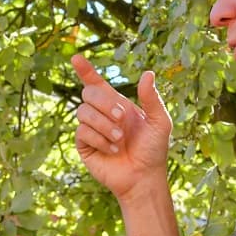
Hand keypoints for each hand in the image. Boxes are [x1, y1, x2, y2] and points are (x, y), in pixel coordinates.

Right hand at [70, 53, 172, 201]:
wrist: (144, 177)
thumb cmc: (153, 150)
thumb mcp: (159, 121)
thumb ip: (151, 98)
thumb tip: (148, 73)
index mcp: (117, 104)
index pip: (96, 83)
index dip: (85, 70)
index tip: (76, 58)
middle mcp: (101, 114)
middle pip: (88, 93)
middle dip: (105, 103)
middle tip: (122, 118)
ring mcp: (91, 130)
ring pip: (83, 112)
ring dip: (103, 124)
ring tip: (119, 139)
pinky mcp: (84, 146)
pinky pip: (82, 132)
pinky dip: (100, 139)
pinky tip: (113, 150)